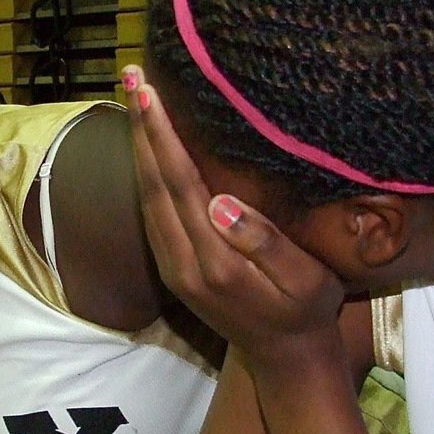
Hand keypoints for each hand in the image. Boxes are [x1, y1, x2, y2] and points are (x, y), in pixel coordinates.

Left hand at [123, 65, 345, 365]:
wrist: (281, 355)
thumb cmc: (303, 310)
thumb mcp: (303, 280)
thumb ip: (262, 242)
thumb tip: (220, 202)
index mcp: (213, 260)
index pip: (179, 185)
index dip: (162, 138)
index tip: (148, 96)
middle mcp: (181, 261)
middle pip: (152, 183)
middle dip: (141, 129)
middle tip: (130, 78)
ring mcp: (171, 265)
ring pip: (144, 195)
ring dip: (138, 145)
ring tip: (133, 99)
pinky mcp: (170, 266)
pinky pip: (149, 209)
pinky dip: (143, 171)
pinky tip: (144, 146)